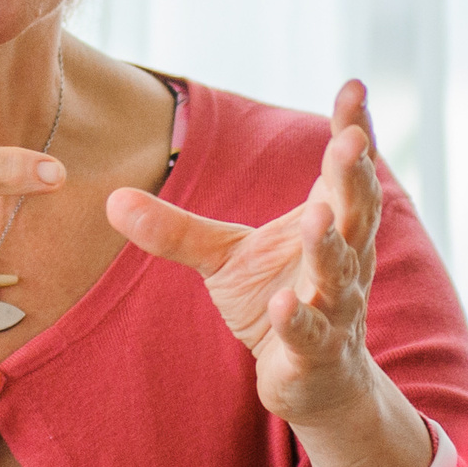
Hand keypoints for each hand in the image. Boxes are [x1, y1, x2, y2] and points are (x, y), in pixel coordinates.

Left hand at [108, 79, 387, 426]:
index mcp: (328, 222)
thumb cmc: (276, 301)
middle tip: (349, 140)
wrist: (314, 381)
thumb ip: (175, 229)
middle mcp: (344, 259)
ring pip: (337, 271)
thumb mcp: (222, 258)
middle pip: (355, 212)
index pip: (346, 170)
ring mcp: (335, 306)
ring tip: (318, 215)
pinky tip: (281, 304)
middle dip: (353, 177)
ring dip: (327, 245)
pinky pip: (308, 334)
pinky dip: (296, 319)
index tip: (354, 85)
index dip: (354, 128)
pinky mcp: (317, 353)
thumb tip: (112, 199)